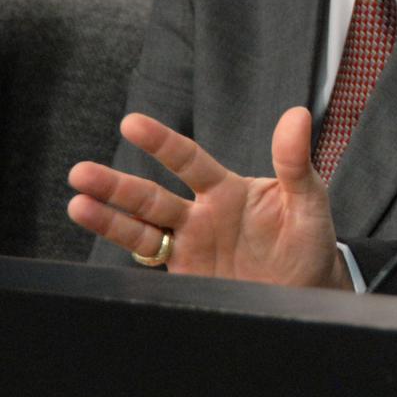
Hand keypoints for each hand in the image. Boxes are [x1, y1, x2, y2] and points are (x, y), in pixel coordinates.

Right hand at [67, 107, 351, 289]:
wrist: (307, 291)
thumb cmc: (309, 240)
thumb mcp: (308, 200)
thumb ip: (294, 162)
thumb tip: (297, 114)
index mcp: (228, 190)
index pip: (189, 160)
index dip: (161, 143)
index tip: (132, 123)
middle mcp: (202, 214)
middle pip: (151, 195)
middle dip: (115, 185)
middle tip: (80, 173)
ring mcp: (190, 246)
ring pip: (141, 229)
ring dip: (108, 218)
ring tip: (77, 204)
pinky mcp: (186, 276)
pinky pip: (150, 262)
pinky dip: (124, 256)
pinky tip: (100, 245)